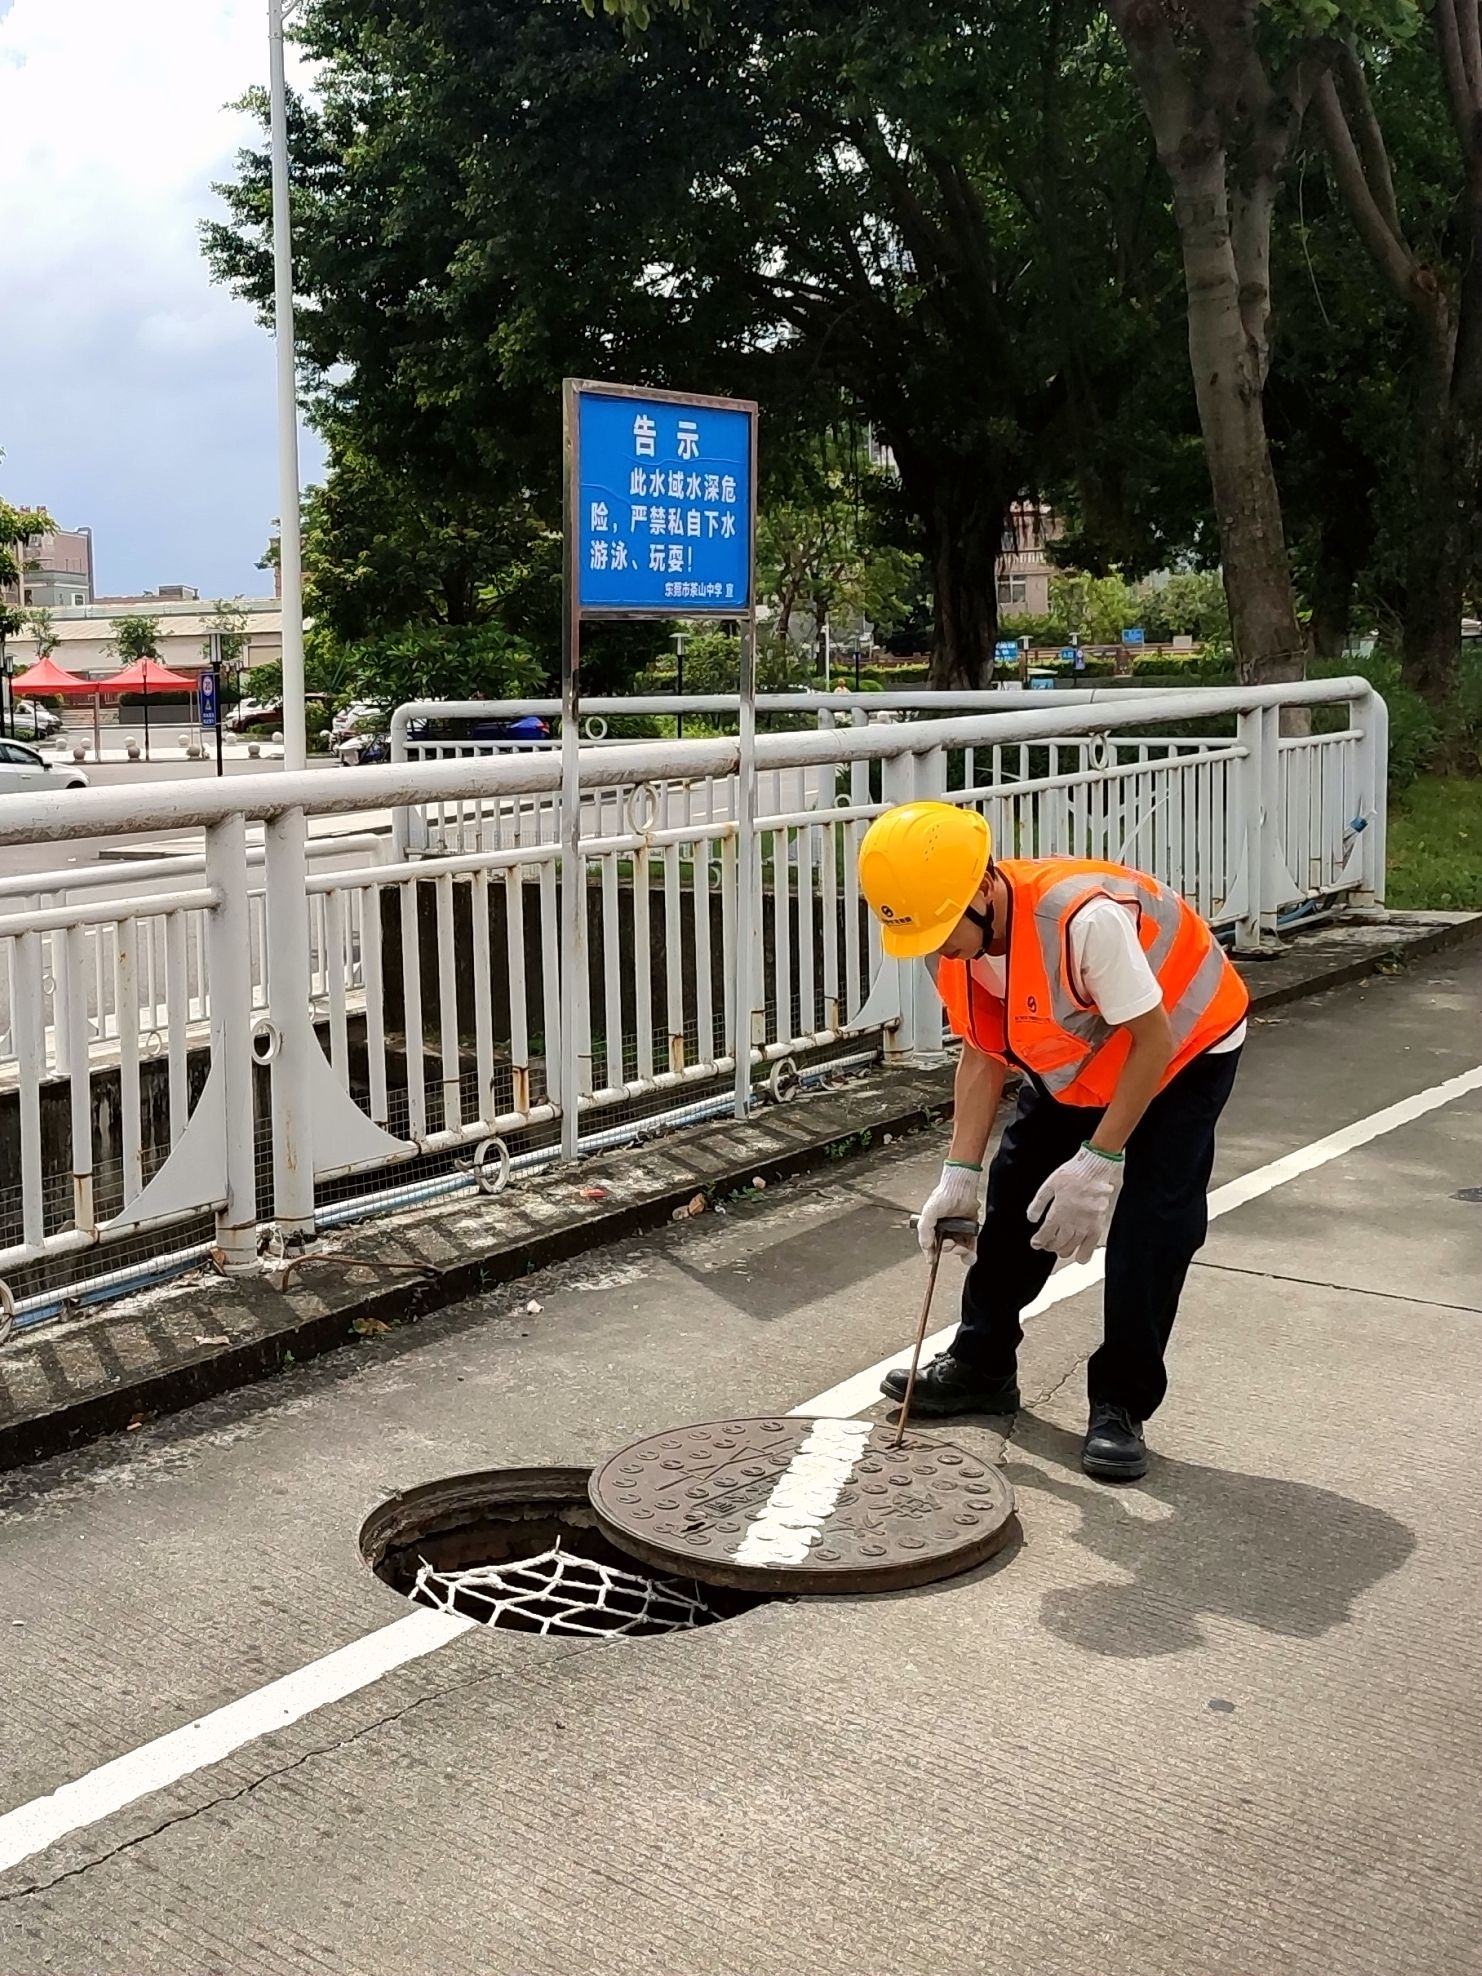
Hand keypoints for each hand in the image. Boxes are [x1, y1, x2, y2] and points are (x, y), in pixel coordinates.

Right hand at [914, 1161, 981, 1259]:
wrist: (961, 1187)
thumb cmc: (943, 1196)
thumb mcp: (928, 1214)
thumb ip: (924, 1231)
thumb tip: (927, 1247)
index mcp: (934, 1227)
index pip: (931, 1245)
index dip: (932, 1254)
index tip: (933, 1260)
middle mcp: (946, 1229)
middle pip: (947, 1248)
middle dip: (950, 1249)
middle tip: (951, 1243)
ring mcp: (959, 1229)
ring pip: (960, 1248)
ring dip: (962, 1253)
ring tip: (963, 1249)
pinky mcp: (970, 1228)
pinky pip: (972, 1243)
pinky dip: (972, 1250)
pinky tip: (971, 1252)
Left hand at [1028, 1145, 1123, 1264]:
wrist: (1094, 1168)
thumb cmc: (1072, 1173)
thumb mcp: (1049, 1185)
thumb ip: (1038, 1203)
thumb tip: (1031, 1218)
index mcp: (1058, 1212)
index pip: (1045, 1234)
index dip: (1038, 1241)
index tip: (1035, 1243)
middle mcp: (1072, 1222)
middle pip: (1057, 1243)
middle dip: (1049, 1246)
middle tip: (1046, 1244)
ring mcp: (1086, 1225)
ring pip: (1072, 1247)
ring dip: (1062, 1250)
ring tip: (1058, 1248)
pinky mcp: (1098, 1225)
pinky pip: (1091, 1246)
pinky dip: (1084, 1254)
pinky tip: (1079, 1257)